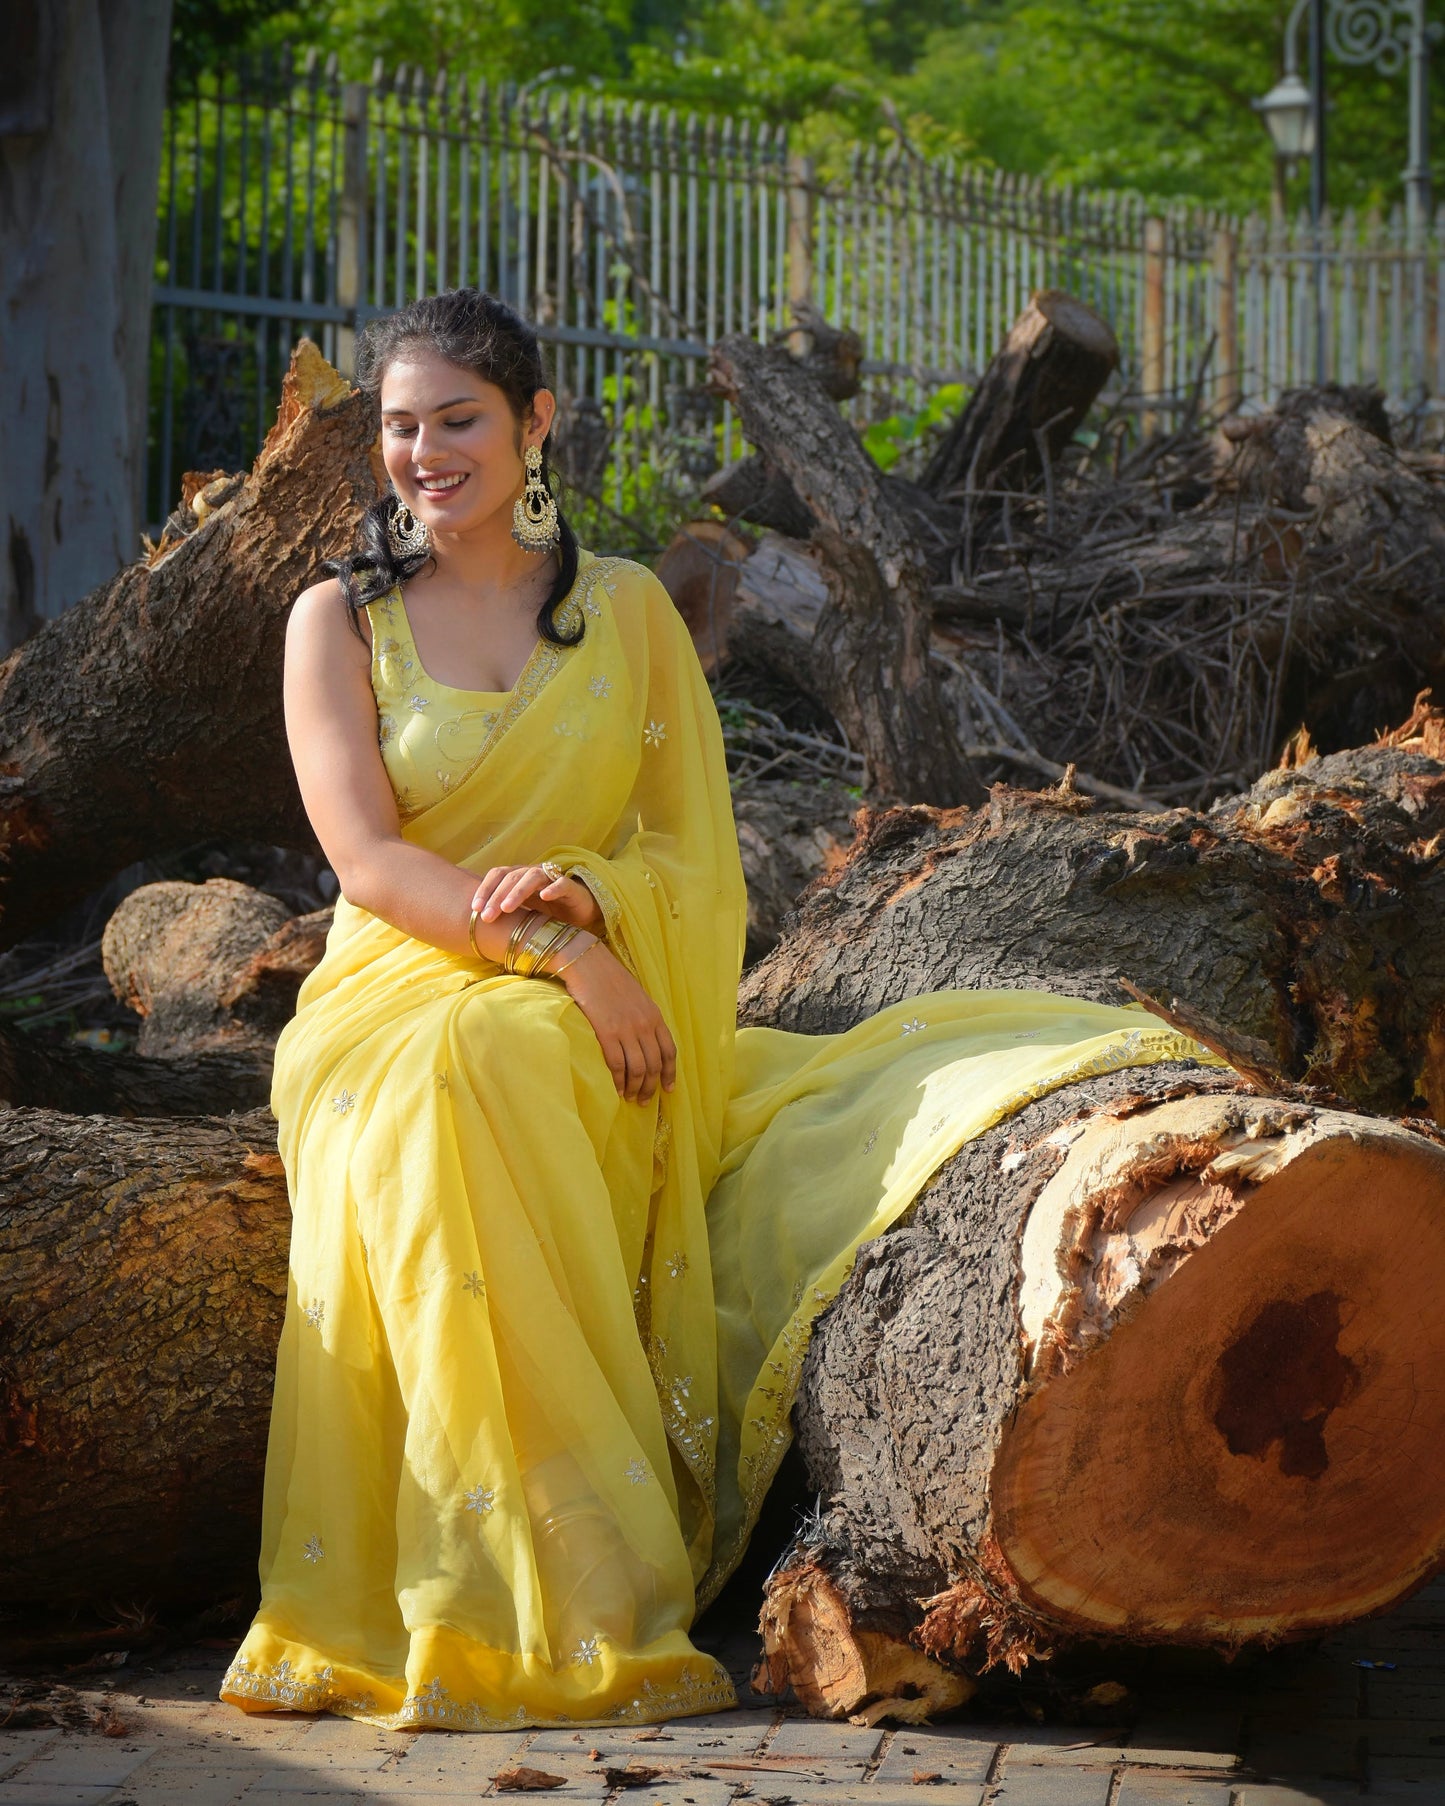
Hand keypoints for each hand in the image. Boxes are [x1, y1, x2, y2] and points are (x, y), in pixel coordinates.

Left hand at [471, 863, 602, 930]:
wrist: (579, 912)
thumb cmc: (546, 912)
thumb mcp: (521, 913)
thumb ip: (502, 912)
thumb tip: (473, 924)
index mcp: (518, 877)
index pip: (497, 874)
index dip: (485, 889)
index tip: (475, 909)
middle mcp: (532, 873)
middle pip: (511, 877)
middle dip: (496, 896)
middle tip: (487, 916)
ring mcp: (551, 879)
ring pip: (532, 877)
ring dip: (517, 892)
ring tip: (507, 908)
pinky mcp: (570, 887)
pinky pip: (561, 883)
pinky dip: (553, 887)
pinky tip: (545, 896)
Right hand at [559, 941, 675, 1102]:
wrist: (587, 963)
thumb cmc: (609, 978)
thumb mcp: (636, 996)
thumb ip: (644, 1017)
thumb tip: (645, 1040)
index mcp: (654, 1015)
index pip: (669, 1051)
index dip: (670, 1073)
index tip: (668, 1089)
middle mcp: (644, 1024)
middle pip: (654, 1064)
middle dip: (651, 1086)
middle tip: (645, 1101)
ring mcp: (626, 1029)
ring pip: (638, 1069)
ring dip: (635, 1088)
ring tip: (631, 1098)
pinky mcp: (606, 1032)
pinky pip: (617, 1064)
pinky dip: (618, 1081)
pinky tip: (617, 1089)